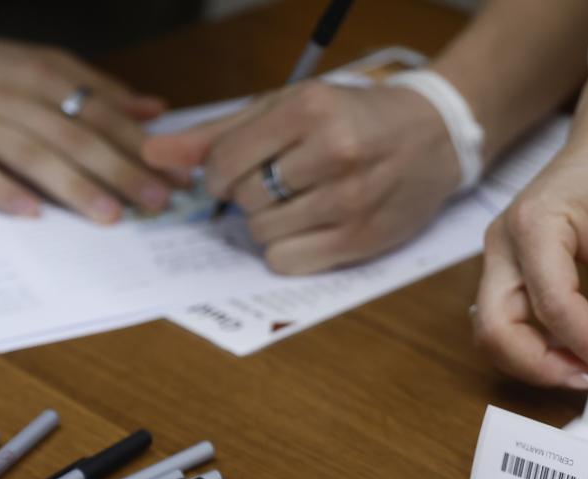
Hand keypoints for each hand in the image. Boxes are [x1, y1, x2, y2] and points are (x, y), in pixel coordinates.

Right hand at [0, 26, 172, 220]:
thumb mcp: (40, 65)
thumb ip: (99, 90)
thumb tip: (155, 111)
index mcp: (44, 74)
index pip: (103, 113)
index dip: (143, 145)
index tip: (178, 174)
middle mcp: (14, 95)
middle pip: (75, 136)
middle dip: (120, 169)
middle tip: (157, 202)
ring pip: (33, 154)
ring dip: (73, 185)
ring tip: (109, 215)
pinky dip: (1, 189)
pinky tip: (29, 212)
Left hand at [143, 80, 461, 273]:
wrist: (434, 136)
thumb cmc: (352, 117)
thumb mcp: (287, 107)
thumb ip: (218, 133)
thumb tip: (154, 154)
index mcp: (310, 110)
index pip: (226, 161)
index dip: (217, 174)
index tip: (232, 171)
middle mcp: (334, 153)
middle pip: (245, 198)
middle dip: (247, 195)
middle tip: (274, 182)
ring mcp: (351, 201)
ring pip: (263, 233)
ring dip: (266, 223)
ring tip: (294, 202)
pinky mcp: (361, 240)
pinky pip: (287, 262)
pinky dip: (285, 249)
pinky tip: (306, 227)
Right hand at [472, 133, 587, 388]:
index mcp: (532, 226)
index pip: (552, 305)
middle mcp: (502, 246)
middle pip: (496, 329)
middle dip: (541, 365)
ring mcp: (499, 260)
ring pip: (495, 332)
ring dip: (536, 361)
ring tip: (587, 368)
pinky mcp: (509, 271)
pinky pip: (510, 322)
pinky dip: (538, 346)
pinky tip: (577, 350)